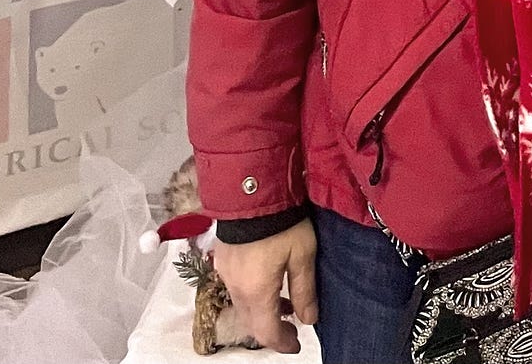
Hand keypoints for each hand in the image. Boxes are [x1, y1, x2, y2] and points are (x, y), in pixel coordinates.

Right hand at [212, 219, 316, 353]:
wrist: (252, 187)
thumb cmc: (281, 221)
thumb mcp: (302, 254)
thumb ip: (305, 290)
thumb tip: (309, 319)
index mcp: (256, 291)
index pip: (266, 332)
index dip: (282, 343)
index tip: (296, 344)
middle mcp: (235, 287)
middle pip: (251, 322)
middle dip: (271, 329)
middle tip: (292, 326)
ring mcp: (226, 272)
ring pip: (242, 306)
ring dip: (262, 311)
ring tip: (284, 301)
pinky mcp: (222, 258)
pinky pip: (235, 288)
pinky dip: (251, 294)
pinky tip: (267, 281)